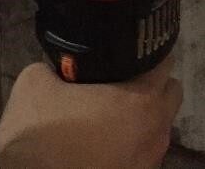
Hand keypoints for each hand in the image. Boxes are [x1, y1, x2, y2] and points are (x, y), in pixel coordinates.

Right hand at [0, 58, 182, 168]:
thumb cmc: (40, 135)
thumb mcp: (34, 82)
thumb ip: (56, 65)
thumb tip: (61, 67)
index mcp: (142, 100)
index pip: (165, 61)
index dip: (148, 50)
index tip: (130, 48)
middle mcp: (156, 132)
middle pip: (170, 94)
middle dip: (153, 83)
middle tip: (121, 79)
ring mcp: (148, 164)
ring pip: (159, 127)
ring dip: (143, 117)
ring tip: (108, 114)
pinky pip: (143, 154)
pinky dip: (131, 145)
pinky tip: (102, 144)